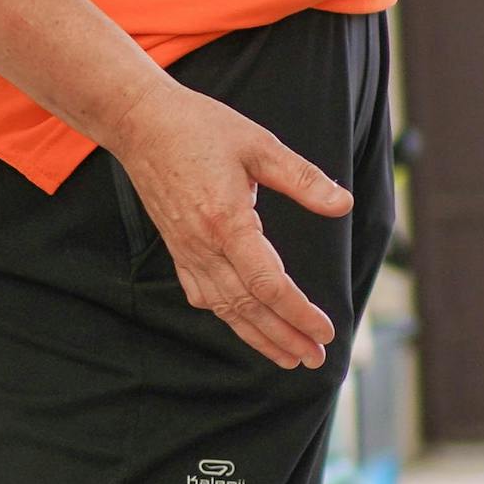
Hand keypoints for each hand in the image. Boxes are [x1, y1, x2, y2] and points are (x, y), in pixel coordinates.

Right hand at [109, 79, 350, 369]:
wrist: (141, 124)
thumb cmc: (200, 128)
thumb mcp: (260, 145)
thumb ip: (302, 179)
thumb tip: (343, 204)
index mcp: (227, 222)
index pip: (268, 284)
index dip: (298, 312)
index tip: (325, 330)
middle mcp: (204, 245)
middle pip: (249, 307)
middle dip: (285, 337)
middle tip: (316, 359)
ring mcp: (187, 251)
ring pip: (226, 308)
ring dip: (259, 337)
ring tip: (289, 357)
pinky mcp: (178, 249)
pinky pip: (205, 295)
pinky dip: (229, 318)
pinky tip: (246, 327)